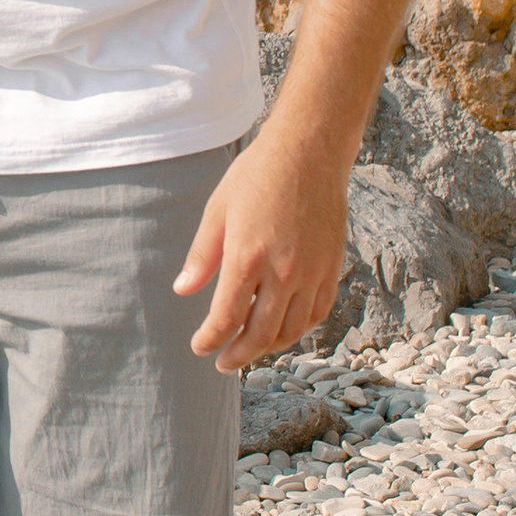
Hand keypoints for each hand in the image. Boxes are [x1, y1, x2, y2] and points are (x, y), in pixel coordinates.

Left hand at [172, 124, 349, 367]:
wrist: (310, 152)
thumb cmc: (257, 176)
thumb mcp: (217, 211)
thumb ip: (202, 256)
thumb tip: (182, 290)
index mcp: (247, 257)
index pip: (226, 318)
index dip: (210, 340)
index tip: (200, 347)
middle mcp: (283, 271)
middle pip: (260, 334)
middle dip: (238, 355)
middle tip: (224, 363)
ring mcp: (312, 271)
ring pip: (292, 330)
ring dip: (269, 347)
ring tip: (251, 348)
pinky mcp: (332, 267)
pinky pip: (318, 312)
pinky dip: (300, 329)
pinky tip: (284, 329)